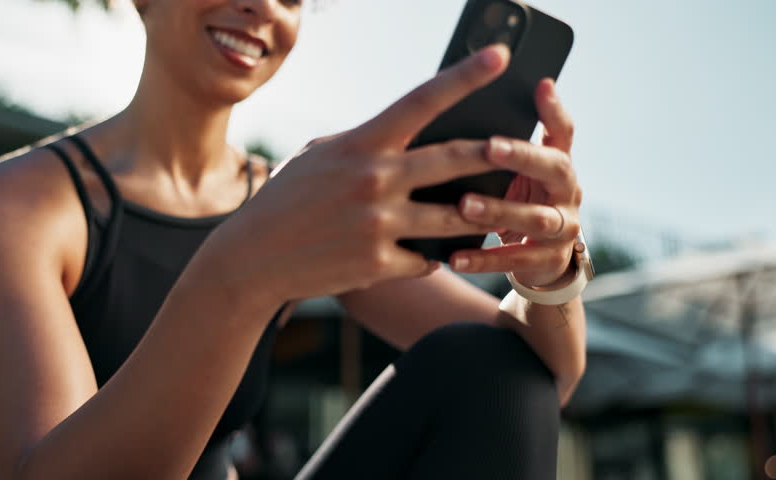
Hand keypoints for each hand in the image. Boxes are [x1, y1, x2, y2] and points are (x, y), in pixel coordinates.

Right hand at [198, 44, 520, 304]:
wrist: (253, 257)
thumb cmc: (287, 198)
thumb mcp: (320, 155)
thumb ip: (367, 143)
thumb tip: (408, 136)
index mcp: (362, 144)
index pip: (422, 100)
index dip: (465, 75)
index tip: (500, 55)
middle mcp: (375, 180)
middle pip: (456, 159)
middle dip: (496, 151)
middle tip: (522, 146)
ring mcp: (379, 224)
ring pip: (455, 216)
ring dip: (477, 214)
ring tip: (491, 210)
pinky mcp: (379, 263)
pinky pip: (427, 258)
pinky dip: (431, 255)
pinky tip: (425, 254)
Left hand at [451, 78, 581, 287]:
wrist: (536, 260)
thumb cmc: (512, 202)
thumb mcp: (512, 173)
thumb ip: (495, 151)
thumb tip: (450, 109)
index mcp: (557, 163)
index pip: (563, 131)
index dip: (554, 110)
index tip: (540, 85)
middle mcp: (568, 191)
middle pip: (555, 168)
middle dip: (523, 157)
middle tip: (490, 147)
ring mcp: (564, 228)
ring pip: (536, 218)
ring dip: (499, 210)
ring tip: (465, 206)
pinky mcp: (550, 261)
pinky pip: (517, 260)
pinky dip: (485, 259)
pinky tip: (455, 257)